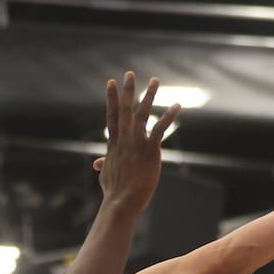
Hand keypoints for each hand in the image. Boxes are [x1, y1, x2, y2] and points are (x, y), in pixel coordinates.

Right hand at [93, 71, 179, 213]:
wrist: (121, 200)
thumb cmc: (114, 190)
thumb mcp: (106, 174)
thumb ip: (104, 164)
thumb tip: (96, 163)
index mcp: (114, 142)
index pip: (112, 115)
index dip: (112, 98)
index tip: (111, 82)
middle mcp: (124, 138)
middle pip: (125, 109)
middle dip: (128, 90)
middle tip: (129, 73)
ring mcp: (137, 142)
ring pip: (143, 114)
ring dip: (149, 96)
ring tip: (154, 81)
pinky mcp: (150, 149)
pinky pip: (160, 128)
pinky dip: (168, 116)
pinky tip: (176, 105)